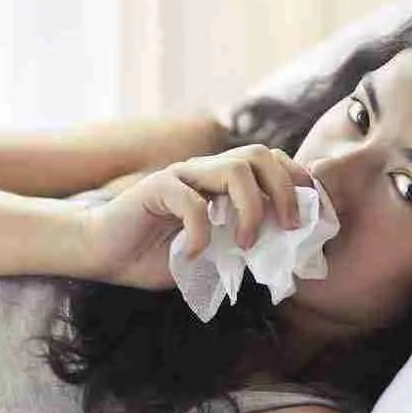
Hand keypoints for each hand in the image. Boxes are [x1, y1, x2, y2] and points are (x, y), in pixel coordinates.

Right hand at [80, 145, 313, 289]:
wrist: (100, 253)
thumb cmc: (151, 255)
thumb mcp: (209, 257)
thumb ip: (239, 249)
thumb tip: (282, 257)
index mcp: (219, 183)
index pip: (271, 164)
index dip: (298, 184)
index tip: (311, 219)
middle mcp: (204, 172)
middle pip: (260, 155)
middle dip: (286, 190)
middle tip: (289, 227)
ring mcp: (181, 177)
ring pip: (234, 169)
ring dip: (251, 209)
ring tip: (245, 244)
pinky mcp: (156, 189)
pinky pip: (190, 201)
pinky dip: (200, 231)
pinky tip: (194, 253)